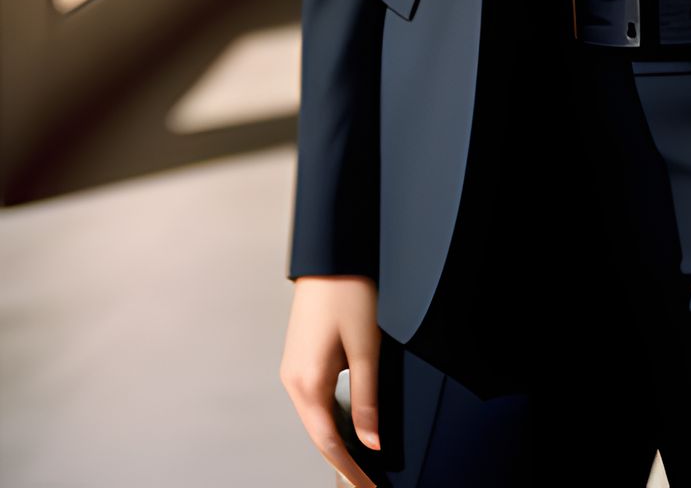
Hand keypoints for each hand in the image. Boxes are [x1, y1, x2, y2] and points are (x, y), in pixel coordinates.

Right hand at [280, 275, 383, 485]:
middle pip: (318, 434)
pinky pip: (312, 400)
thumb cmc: (348, 290)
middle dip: (341, 463)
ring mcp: (293, 368)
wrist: (331, 253)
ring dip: (334, 442)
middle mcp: (293, 379)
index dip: (349, 470)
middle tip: (364, 482)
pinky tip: (343, 426)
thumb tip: (370, 441)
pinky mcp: (298, 357)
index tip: (366, 487)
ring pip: (314, 418)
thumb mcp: (367, 347)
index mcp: (308, 381)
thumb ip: (367, 399)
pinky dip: (327, 420)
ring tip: (357, 462)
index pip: (329, 443)